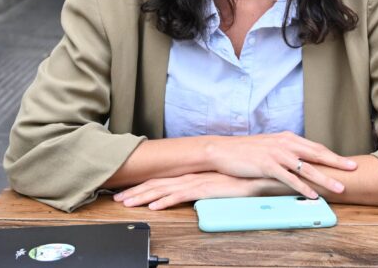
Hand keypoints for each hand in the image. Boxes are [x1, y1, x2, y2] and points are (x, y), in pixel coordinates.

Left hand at [114, 172, 286, 209]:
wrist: (260, 171)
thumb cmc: (243, 177)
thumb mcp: (219, 184)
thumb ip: (206, 188)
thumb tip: (196, 196)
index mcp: (193, 174)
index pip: (162, 180)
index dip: (143, 186)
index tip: (128, 191)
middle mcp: (191, 176)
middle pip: (157, 184)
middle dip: (135, 191)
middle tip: (117, 198)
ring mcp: (197, 181)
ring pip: (163, 189)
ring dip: (143, 196)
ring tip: (127, 203)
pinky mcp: (205, 189)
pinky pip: (181, 196)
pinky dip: (165, 200)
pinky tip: (153, 206)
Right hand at [203, 132, 356, 198]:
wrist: (223, 150)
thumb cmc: (246, 150)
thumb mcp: (270, 146)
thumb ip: (286, 151)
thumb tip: (301, 160)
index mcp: (287, 138)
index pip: (315, 146)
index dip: (332, 155)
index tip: (347, 162)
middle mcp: (285, 144)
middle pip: (316, 154)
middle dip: (336, 163)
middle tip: (353, 169)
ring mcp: (276, 154)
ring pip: (306, 168)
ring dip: (325, 179)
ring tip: (339, 187)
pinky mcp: (267, 166)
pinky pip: (289, 178)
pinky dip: (303, 187)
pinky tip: (313, 195)